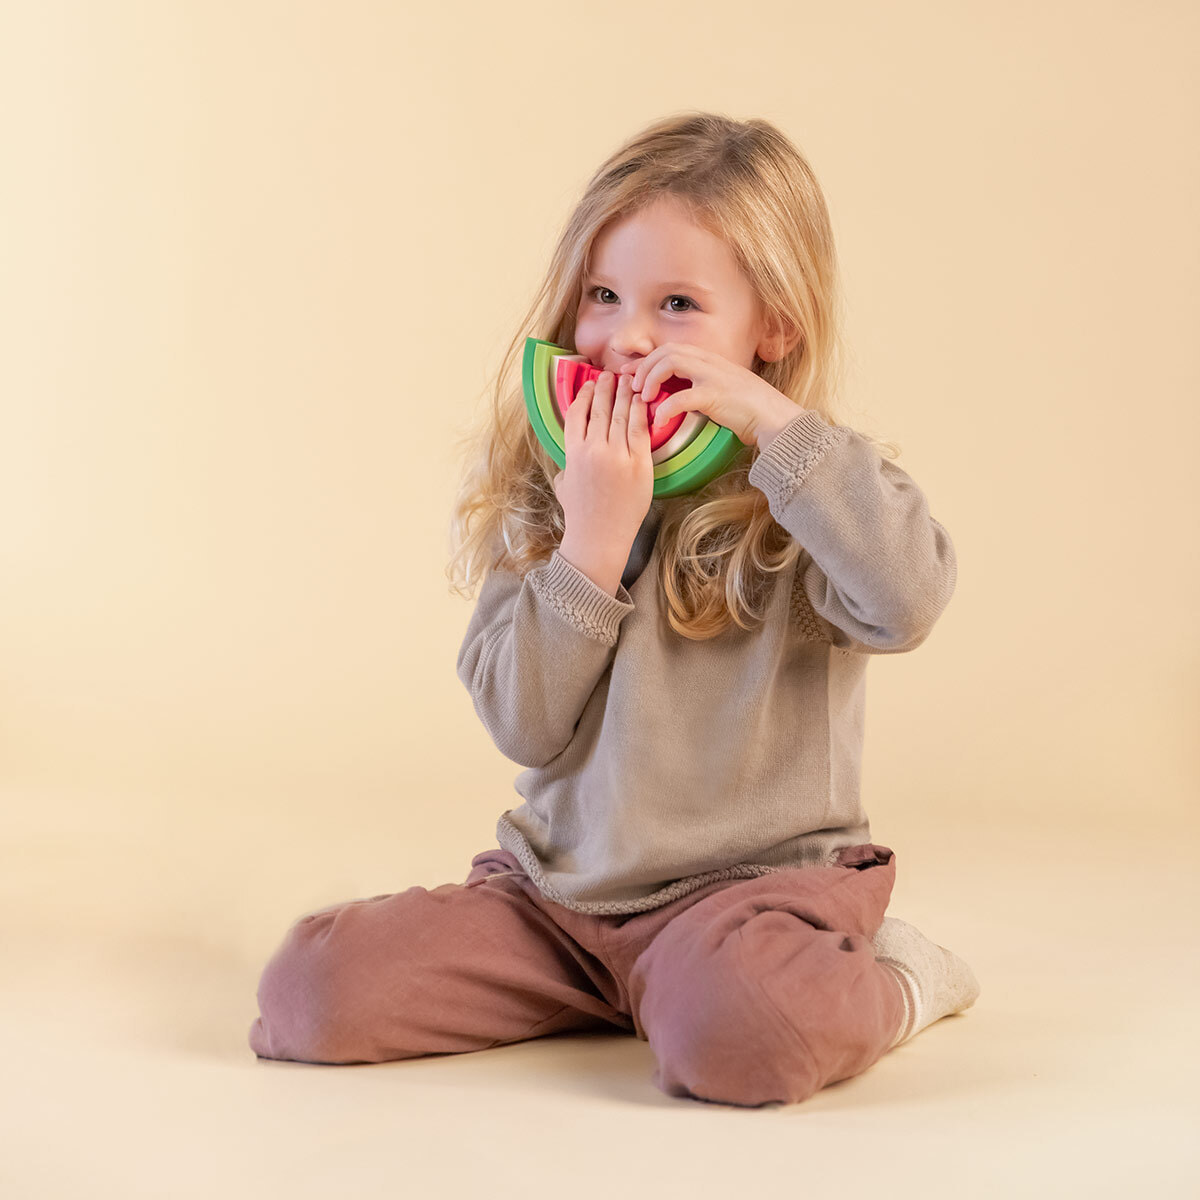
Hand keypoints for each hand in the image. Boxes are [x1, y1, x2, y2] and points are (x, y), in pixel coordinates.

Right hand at [552, 369, 653, 557]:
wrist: (599, 536)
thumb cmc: (581, 514)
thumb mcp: (564, 484)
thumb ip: (568, 464)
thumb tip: (571, 455)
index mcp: (573, 453)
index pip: (577, 414)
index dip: (584, 396)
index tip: (589, 385)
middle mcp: (594, 450)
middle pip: (600, 409)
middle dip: (605, 388)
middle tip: (610, 375)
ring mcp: (617, 456)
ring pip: (620, 415)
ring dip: (624, 394)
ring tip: (627, 381)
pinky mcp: (639, 464)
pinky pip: (640, 430)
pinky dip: (641, 412)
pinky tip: (641, 400)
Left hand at [619, 343, 797, 447]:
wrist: (775, 418)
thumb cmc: (749, 410)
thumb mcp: (721, 391)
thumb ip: (700, 387)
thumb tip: (675, 396)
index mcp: (710, 360)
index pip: (671, 349)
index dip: (646, 360)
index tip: (631, 373)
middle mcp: (710, 362)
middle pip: (667, 351)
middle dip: (644, 367)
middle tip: (634, 388)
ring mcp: (713, 376)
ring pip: (671, 363)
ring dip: (652, 379)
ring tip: (645, 398)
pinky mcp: (715, 395)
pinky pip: (682, 397)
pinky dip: (666, 408)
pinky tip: (659, 419)